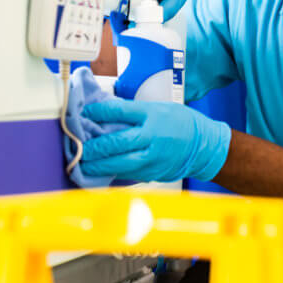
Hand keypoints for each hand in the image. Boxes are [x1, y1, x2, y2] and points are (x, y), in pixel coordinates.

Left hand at [80, 100, 231, 181]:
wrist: (205, 147)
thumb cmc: (183, 124)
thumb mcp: (160, 108)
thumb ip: (133, 112)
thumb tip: (105, 112)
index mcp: (154, 116)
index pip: (120, 112)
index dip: (98, 112)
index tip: (84, 112)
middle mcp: (152, 138)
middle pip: (115, 142)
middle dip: (93, 146)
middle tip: (77, 145)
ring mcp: (152, 159)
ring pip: (118, 164)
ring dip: (97, 164)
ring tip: (82, 163)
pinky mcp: (151, 174)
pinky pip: (126, 174)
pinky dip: (110, 173)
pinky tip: (99, 172)